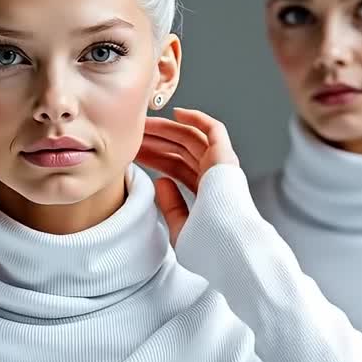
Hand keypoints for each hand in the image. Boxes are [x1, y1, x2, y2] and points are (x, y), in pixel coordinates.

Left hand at [135, 108, 239, 244]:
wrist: (229, 248)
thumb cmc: (209, 248)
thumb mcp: (180, 227)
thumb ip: (171, 205)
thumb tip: (160, 180)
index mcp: (205, 193)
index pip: (176, 167)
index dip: (154, 156)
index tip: (133, 151)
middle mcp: (214, 177)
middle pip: (180, 150)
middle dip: (155, 140)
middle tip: (133, 132)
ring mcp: (221, 167)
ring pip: (191, 139)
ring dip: (167, 129)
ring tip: (144, 123)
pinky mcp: (227, 159)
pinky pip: (214, 130)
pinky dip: (198, 119)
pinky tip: (176, 113)